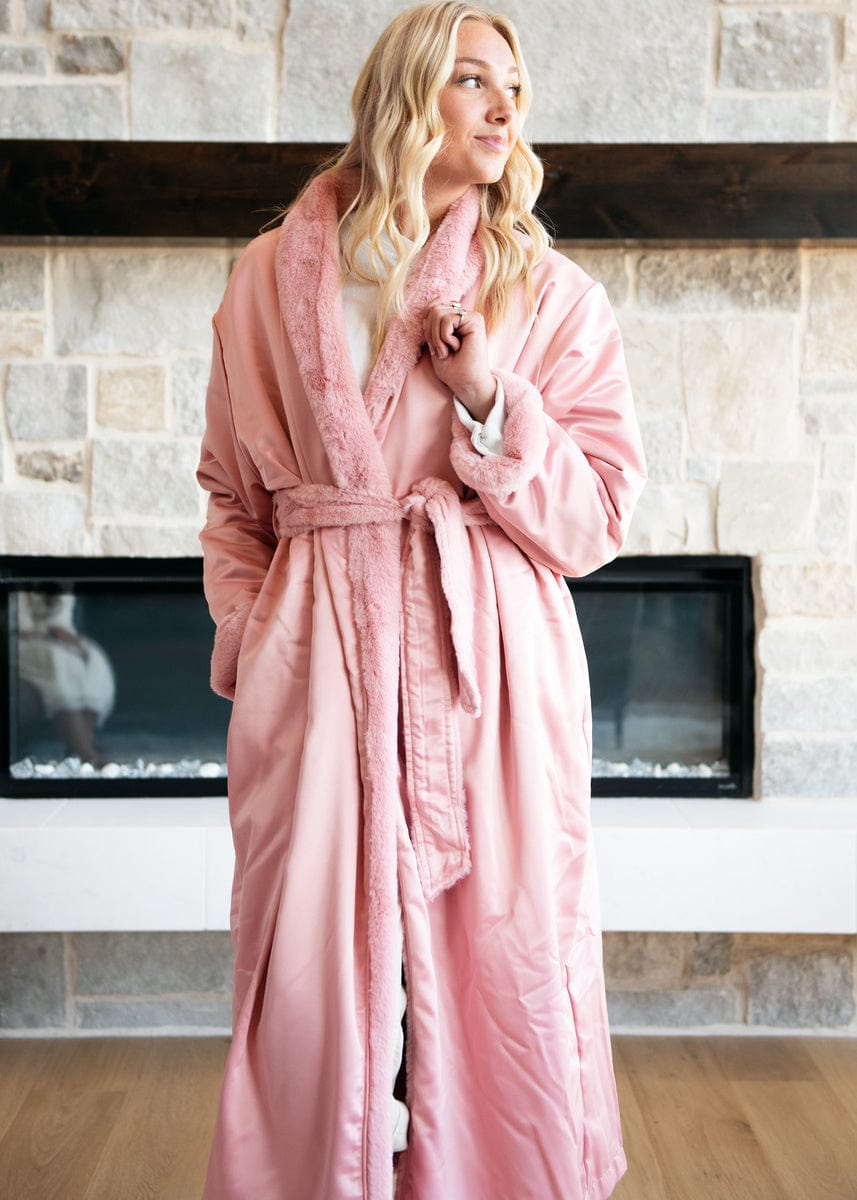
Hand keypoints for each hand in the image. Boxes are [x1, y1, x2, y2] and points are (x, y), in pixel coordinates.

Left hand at [423, 297, 495, 422]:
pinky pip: (447, 319)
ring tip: (446, 351)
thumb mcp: (435, 343)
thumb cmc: (452, 369)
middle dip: (430, 332)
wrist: (467, 384)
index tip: (434, 346)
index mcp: (456, 320)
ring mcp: (471, 316)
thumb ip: (432, 324)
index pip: (433, 306)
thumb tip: (430, 308)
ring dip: (436, 337)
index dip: (427, 325)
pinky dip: (444, 337)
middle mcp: (465, 315)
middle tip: (440, 350)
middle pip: (433, 308)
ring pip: (438, 313)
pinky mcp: (475, 321)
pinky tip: (455, 348)